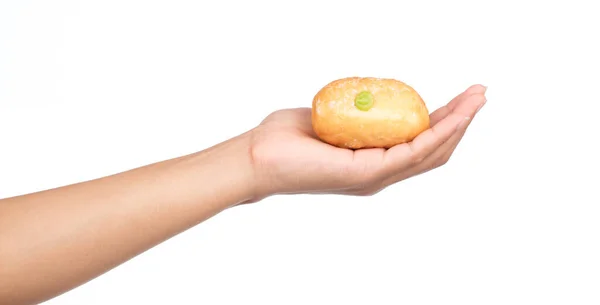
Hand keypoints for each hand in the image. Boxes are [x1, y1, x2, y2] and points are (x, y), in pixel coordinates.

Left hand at [248, 84, 486, 198]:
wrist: (256, 157)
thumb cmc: (284, 138)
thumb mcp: (329, 119)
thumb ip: (352, 113)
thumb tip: (363, 97)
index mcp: (371, 163)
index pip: (418, 145)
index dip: (444, 122)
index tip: (461, 99)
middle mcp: (379, 173)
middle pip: (433, 150)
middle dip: (461, 121)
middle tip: (481, 94)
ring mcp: (376, 176)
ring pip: (431, 152)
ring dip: (459, 124)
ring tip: (478, 99)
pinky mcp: (369, 172)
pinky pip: (413, 150)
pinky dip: (438, 131)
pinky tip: (455, 115)